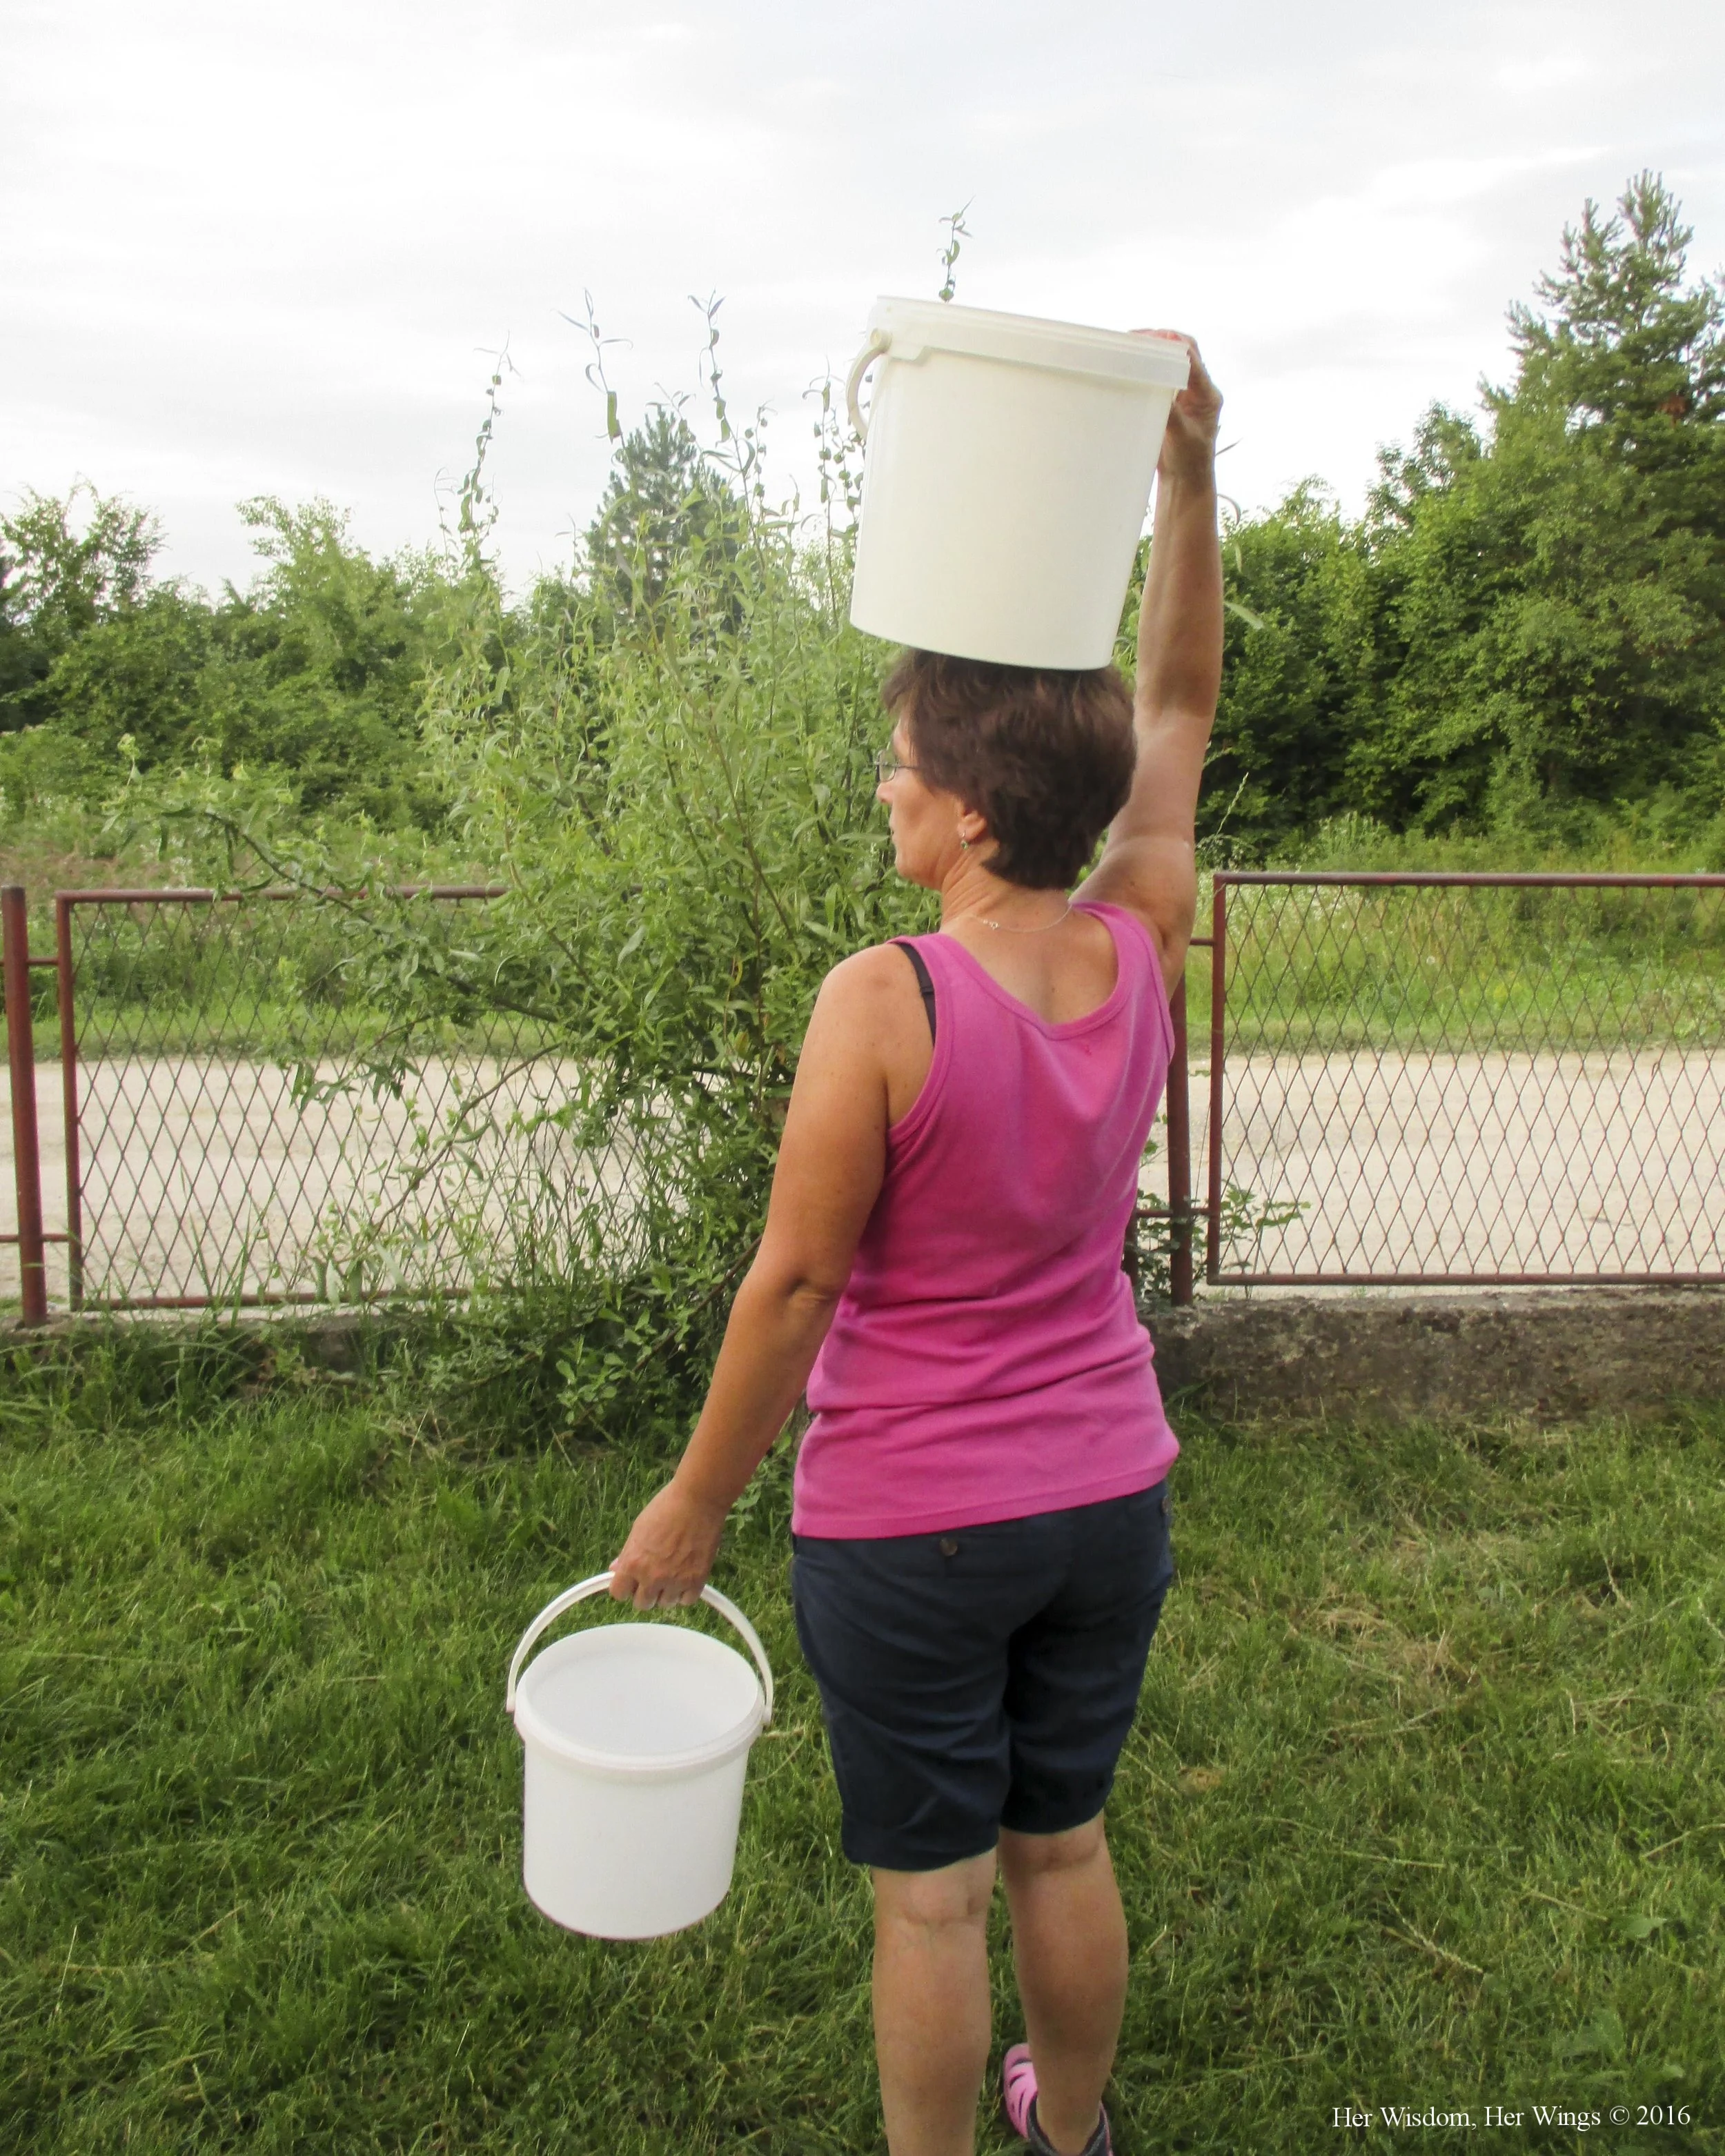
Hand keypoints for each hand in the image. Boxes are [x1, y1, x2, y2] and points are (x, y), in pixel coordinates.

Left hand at [608, 1478, 726, 1608]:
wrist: (699, 1500)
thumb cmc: (666, 1508)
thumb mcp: (639, 1528)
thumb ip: (627, 1553)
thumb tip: (617, 1568)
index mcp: (633, 1563)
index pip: (618, 1593)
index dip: (624, 1587)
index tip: (630, 1581)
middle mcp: (652, 1577)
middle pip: (642, 1604)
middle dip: (645, 1592)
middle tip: (652, 1577)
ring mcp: (676, 1581)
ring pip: (665, 1604)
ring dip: (666, 1592)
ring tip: (672, 1574)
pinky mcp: (697, 1581)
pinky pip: (686, 1601)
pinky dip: (685, 1592)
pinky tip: (685, 1577)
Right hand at [1132, 329, 1222, 483]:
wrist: (1185, 479)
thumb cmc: (1190, 461)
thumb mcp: (1181, 436)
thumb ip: (1172, 412)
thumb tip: (1157, 387)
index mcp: (1208, 394)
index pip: (1194, 359)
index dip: (1174, 344)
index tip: (1154, 337)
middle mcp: (1199, 390)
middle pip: (1184, 352)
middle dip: (1162, 340)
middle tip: (1136, 336)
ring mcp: (1185, 395)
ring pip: (1172, 362)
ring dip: (1154, 351)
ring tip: (1131, 345)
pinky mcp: (1172, 402)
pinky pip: (1162, 377)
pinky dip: (1149, 368)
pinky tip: (1133, 366)